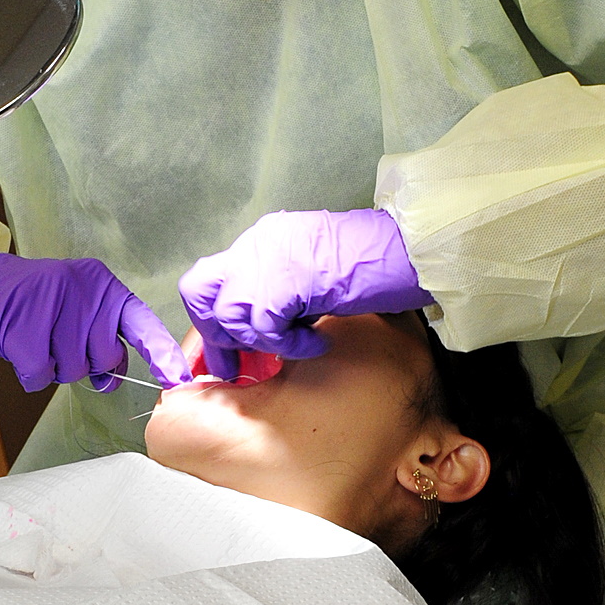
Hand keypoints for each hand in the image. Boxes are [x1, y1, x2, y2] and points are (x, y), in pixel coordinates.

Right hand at [0, 253, 192, 392]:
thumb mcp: (73, 310)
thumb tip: (113, 379)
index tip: (177, 380)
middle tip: (55, 340)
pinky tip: (19, 348)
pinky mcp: (24, 328)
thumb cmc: (28, 302)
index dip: (161, 353)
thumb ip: (100, 337)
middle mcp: (83, 290)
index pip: (141, 322)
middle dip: (82, 362)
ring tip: (35, 337)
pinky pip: (40, 376)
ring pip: (72, 370)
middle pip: (103, 357)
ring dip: (53, 366)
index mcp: (101, 284)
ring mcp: (53, 306)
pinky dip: (30, 373)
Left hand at [179, 209, 432, 378]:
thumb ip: (279, 295)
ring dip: (257, 342)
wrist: (406, 248)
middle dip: (214, 334)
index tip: (221, 356)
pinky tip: (314, 345)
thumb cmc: (372, 267)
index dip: (209, 321)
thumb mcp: (312, 277)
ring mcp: (268, 257)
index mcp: (262, 240)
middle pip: (198, 291)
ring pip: (229, 314)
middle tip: (236, 365)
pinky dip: (288, 345)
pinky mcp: (287, 278)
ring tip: (292, 348)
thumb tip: (256, 333)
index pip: (210, 280)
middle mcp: (257, 243)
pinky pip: (265, 326)